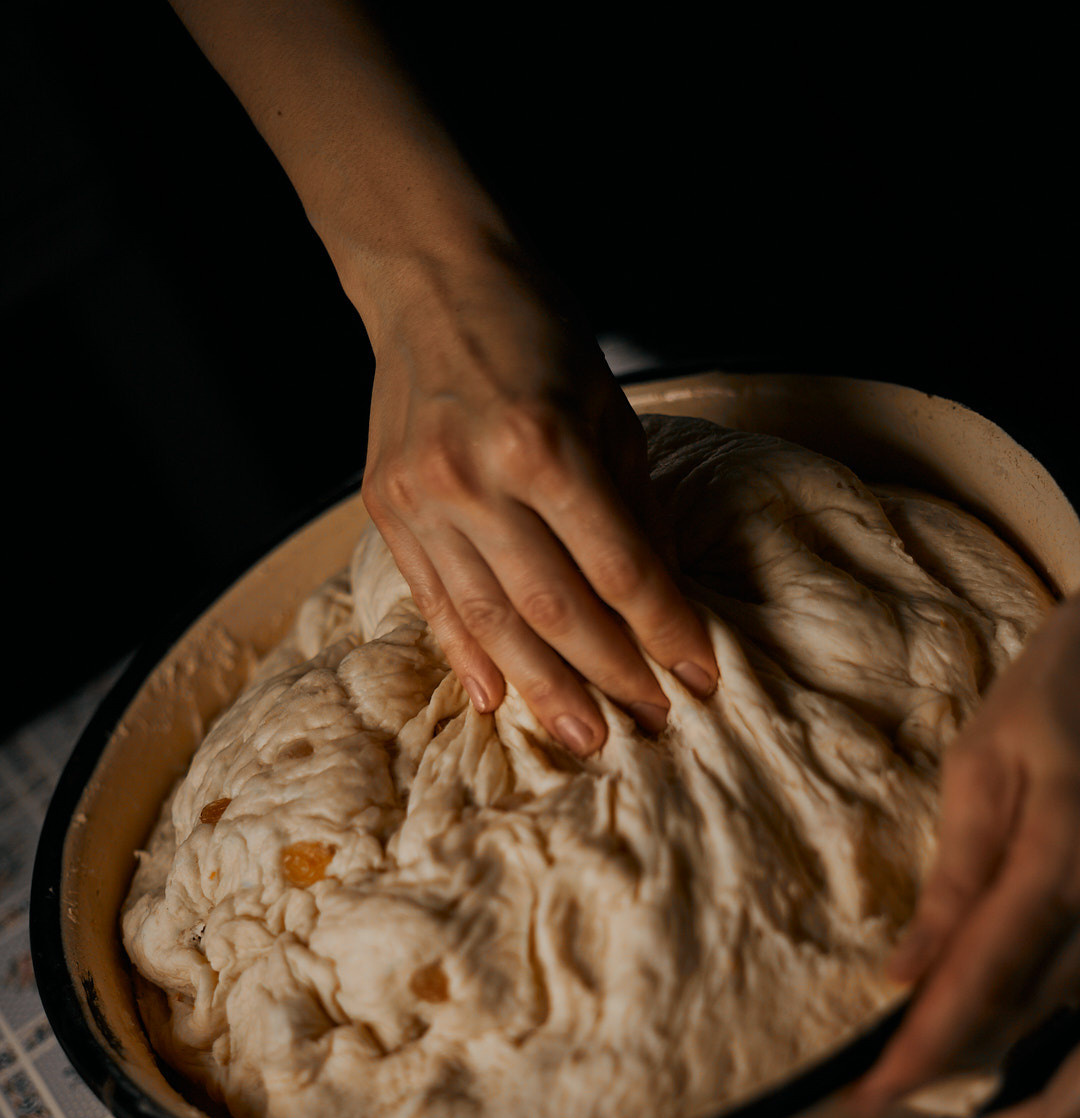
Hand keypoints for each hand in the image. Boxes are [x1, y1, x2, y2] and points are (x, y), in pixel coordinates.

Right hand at [357, 248, 717, 753]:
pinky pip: (434, 601)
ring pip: (492, 621)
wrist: (429, 278)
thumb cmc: (535, 332)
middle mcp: (476, 476)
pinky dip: (468, 656)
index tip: (701, 675)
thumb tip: (664, 599)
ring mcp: (422, 498)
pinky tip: (497, 701)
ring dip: (545, 689)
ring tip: (586, 737)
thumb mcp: (609, 406)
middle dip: (612, 675)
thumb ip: (635, 506)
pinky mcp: (385, 509)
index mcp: (546, 442)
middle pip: (556, 609)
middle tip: (651, 722)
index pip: (620, 568)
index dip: (666, 630)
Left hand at [847, 592, 1079, 1117]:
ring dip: (1057, 1093)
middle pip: (1048, 1026)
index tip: (870, 1097)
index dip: (921, 1050)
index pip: (976, 983)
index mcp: (1054, 862)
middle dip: (989, 1088)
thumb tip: (904, 972)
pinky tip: (1057, 1067)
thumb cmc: (1053, 695)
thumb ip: (954, 877)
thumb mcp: (983, 766)